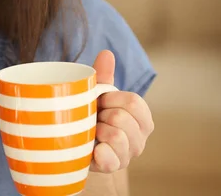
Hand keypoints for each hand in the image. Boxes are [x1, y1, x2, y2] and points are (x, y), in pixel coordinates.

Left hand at [90, 50, 153, 172]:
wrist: (78, 145)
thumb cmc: (93, 116)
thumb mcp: (98, 95)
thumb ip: (104, 75)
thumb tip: (107, 53)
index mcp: (142, 118)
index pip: (133, 102)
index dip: (111, 98)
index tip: (100, 100)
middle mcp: (140, 138)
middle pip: (122, 117)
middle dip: (102, 114)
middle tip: (94, 118)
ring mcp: (128, 155)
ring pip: (116, 136)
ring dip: (97, 131)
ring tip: (91, 132)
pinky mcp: (113, 168)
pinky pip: (109, 159)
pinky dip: (99, 152)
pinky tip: (93, 149)